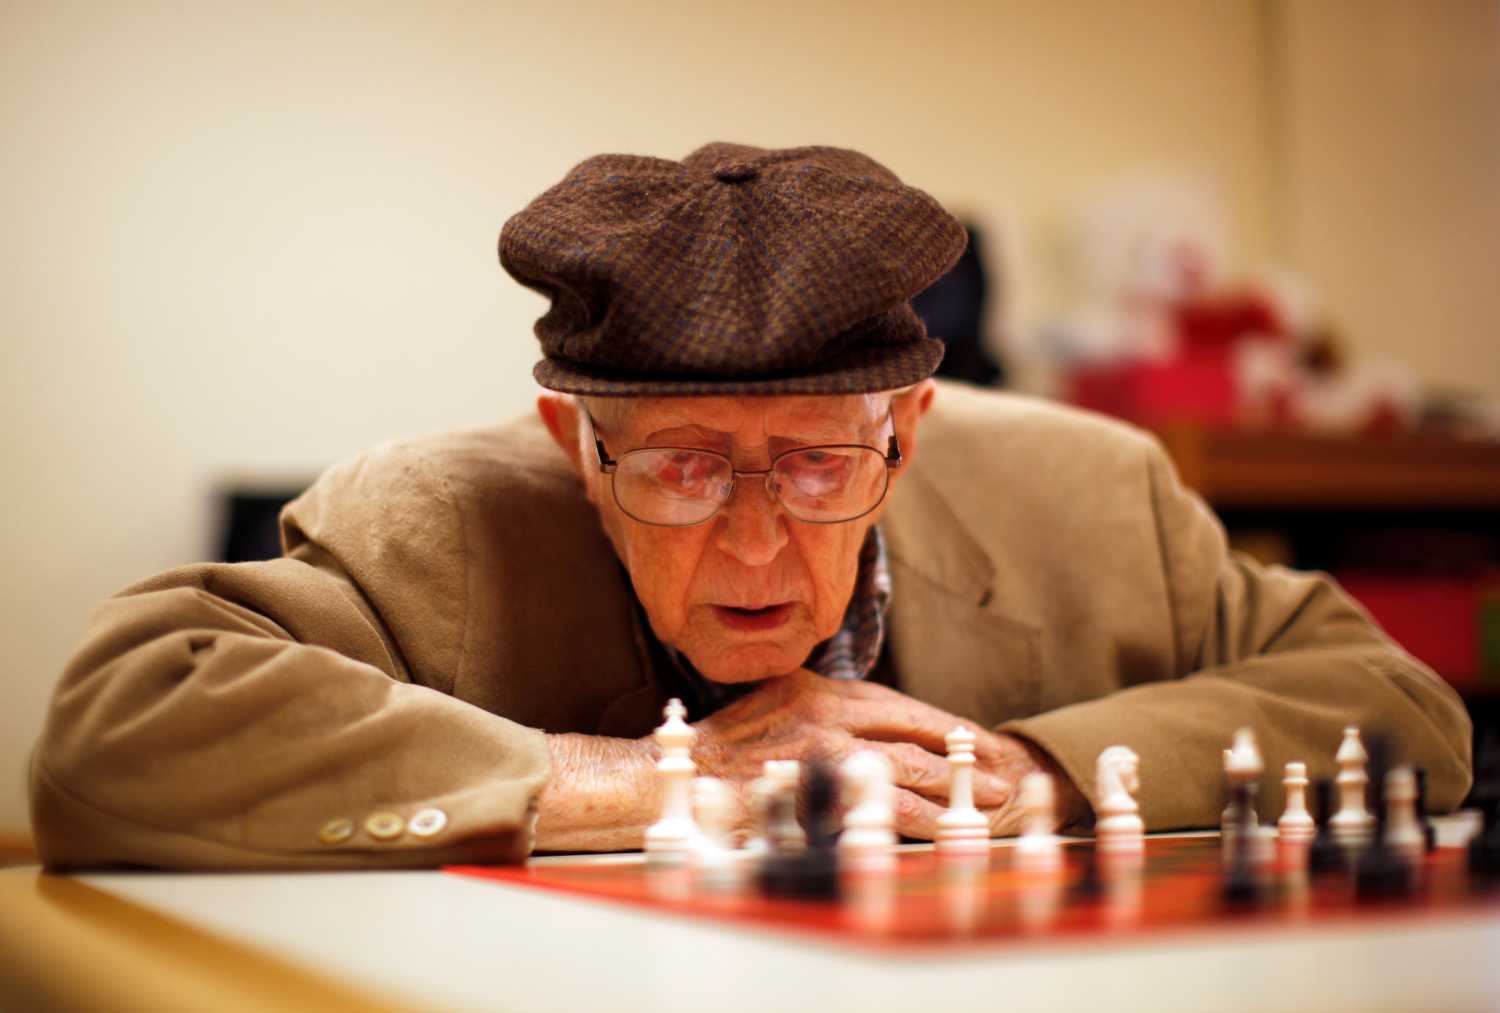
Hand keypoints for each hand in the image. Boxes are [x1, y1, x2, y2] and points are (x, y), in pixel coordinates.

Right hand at [692, 670, 1085, 838]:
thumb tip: (871, 730)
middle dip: (960, 751)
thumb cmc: (722, 749)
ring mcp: (821, 747)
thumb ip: (823, 712)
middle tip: (998, 771)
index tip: (972, 738)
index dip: (939, 724)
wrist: (675, 775)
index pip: (896, 704)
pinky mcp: (816, 786)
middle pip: (911, 729)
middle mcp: (824, 709)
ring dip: (952, 786)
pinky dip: (915, 817)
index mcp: (818, 688)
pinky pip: (878, 804)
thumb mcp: (777, 706)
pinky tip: (941, 828)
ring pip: (905, 766)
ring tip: (989, 800)